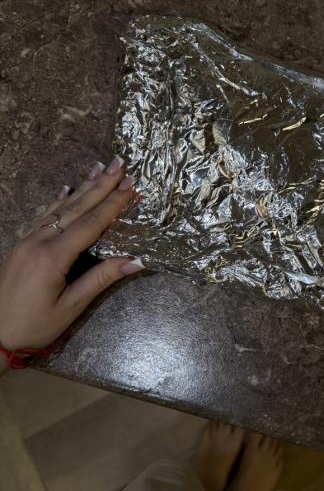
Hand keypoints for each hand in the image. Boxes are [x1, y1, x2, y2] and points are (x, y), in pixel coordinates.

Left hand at [0, 155, 143, 365]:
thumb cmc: (33, 326)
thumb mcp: (70, 307)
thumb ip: (100, 279)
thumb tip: (136, 260)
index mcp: (53, 256)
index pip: (91, 224)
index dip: (113, 204)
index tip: (130, 185)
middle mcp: (39, 241)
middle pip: (76, 208)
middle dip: (100, 185)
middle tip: (120, 164)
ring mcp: (27, 241)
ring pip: (59, 208)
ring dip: (82, 188)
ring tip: (99, 168)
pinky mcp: (20, 246)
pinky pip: (42, 216)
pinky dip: (57, 201)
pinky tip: (65, 190)